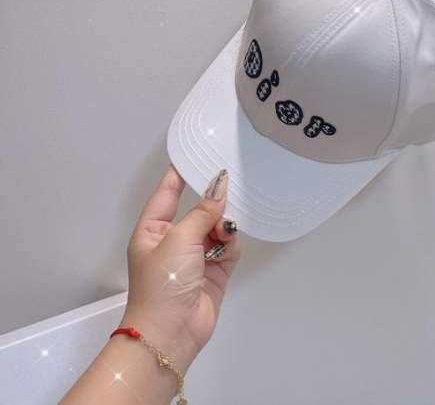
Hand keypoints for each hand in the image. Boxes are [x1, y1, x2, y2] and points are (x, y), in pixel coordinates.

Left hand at [119, 166, 239, 372]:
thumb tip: (220, 187)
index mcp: (153, 229)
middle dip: (212, 203)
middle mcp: (174, 240)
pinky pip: (228, 247)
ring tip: (223, 231)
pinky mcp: (214, 271)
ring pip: (217, 227)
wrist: (170, 333)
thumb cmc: (163, 282)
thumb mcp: (179, 239)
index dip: (180, 173)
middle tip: (229, 189)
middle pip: (198, 209)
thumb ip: (203, 211)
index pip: (167, 192)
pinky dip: (230, 245)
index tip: (196, 152)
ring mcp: (195, 256)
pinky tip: (227, 249)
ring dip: (222, 226)